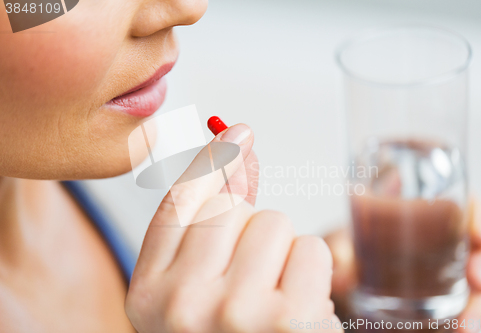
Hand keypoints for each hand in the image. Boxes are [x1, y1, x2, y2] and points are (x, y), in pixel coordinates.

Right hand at [125, 124, 342, 332]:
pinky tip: (298, 314)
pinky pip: (310, 249)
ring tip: (272, 304)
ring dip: (282, 258)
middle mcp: (179, 306)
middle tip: (249, 279)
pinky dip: (312, 277)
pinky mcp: (288, 321)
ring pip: (273, 224)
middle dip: (250, 232)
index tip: (236, 131)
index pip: (177, 204)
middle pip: (231, 208)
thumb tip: (235, 146)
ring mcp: (232, 314)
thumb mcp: (195, 297)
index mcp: (145, 297)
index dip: (210, 162)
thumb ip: (206, 224)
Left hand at [324, 199, 480, 331]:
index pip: (458, 202)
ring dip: (478, 297)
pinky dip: (467, 316)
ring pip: (473, 275)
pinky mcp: (441, 293)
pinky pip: (462, 302)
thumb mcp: (338, 245)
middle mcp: (436, 237)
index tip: (479, 234)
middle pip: (472, 241)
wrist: (343, 275)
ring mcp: (442, 266)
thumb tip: (344, 277)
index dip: (476, 214)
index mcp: (416, 210)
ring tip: (466, 321)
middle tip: (477, 280)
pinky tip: (461, 328)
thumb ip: (339, 255)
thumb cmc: (345, 248)